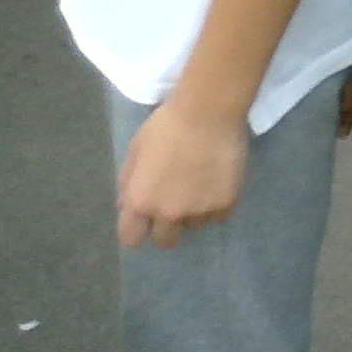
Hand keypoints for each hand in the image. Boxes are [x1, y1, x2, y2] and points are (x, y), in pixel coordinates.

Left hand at [117, 98, 249, 247]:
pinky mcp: (226, 204)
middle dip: (167, 227)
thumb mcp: (136, 149)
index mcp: (141, 201)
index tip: (145, 219)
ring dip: (193, 213)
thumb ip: (128, 182)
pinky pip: (218, 215)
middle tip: (175, 204)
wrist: (208, 111)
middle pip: (165, 241)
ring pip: (194, 226)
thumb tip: (126, 205)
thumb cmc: (166, 124)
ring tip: (199, 183)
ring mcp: (199, 211)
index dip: (137, 229)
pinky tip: (216, 180)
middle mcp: (169, 213)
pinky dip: (216, 203)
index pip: (131, 238)